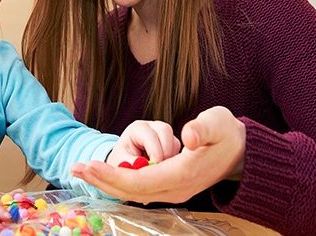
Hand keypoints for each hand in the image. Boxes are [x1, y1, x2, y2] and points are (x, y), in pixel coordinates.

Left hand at [70, 106, 244, 203]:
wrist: (241, 153)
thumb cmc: (227, 134)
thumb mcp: (219, 123)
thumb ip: (204, 129)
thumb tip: (188, 136)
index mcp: (183, 174)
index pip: (141, 181)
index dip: (114, 175)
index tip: (91, 164)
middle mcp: (174, 188)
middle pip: (131, 190)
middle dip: (101, 180)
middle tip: (74, 168)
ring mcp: (171, 189)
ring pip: (132, 191)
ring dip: (105, 181)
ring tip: (81, 170)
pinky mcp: (168, 185)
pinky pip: (138, 188)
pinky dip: (117, 181)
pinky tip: (101, 173)